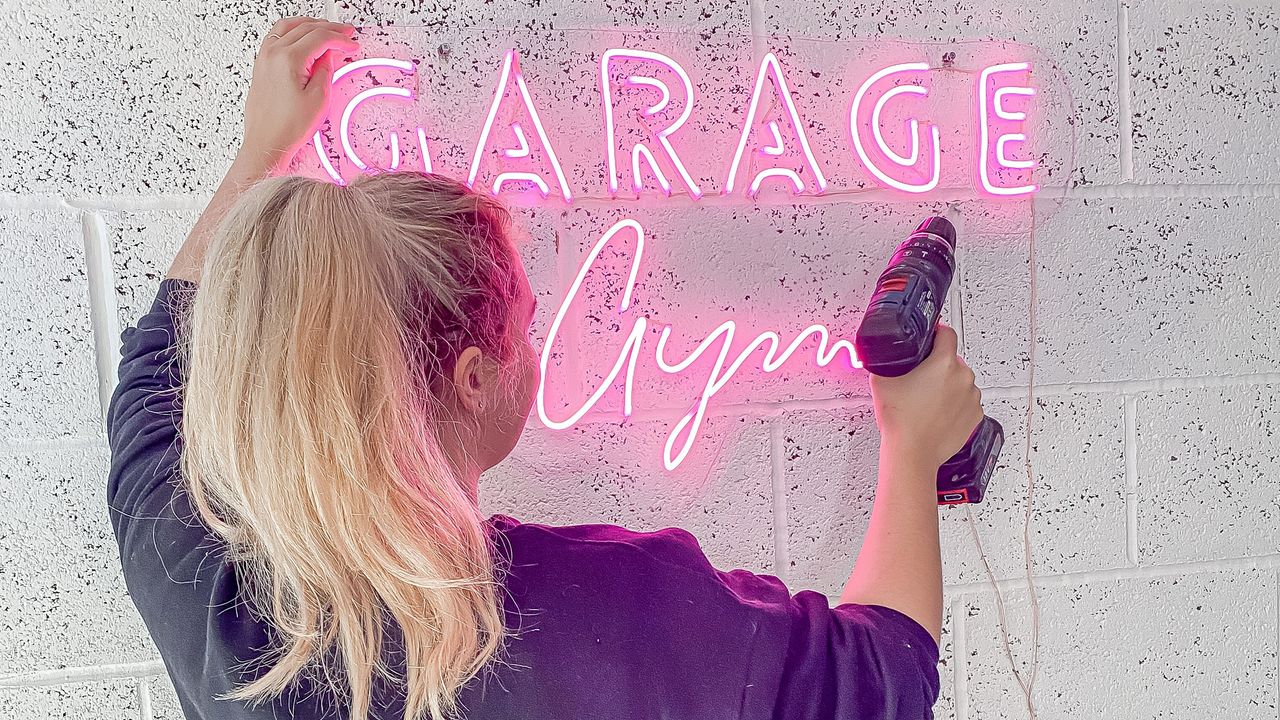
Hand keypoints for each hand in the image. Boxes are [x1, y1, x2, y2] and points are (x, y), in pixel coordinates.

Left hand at [236, 16, 360, 172]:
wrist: (267, 142)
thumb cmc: (287, 127)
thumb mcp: (319, 99)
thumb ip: (326, 70)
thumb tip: (329, 56)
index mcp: (288, 59)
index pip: (320, 37)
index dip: (340, 39)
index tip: (352, 44)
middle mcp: (273, 54)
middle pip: (305, 27)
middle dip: (329, 28)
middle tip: (345, 33)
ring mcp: (264, 58)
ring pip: (288, 26)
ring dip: (310, 25)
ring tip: (326, 30)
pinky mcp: (261, 65)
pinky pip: (276, 36)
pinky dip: (293, 31)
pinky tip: (302, 37)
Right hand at [868, 322, 983, 469]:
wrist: (913, 452)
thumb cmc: (901, 421)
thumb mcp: (881, 381)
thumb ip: (885, 362)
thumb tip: (882, 356)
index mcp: (943, 363)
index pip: (947, 334)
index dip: (937, 333)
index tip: (932, 337)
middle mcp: (963, 377)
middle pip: (952, 360)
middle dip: (938, 366)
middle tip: (920, 381)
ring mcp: (972, 397)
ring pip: (960, 382)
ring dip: (948, 386)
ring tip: (928, 401)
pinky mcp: (975, 415)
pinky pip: (966, 401)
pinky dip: (955, 404)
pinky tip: (937, 412)